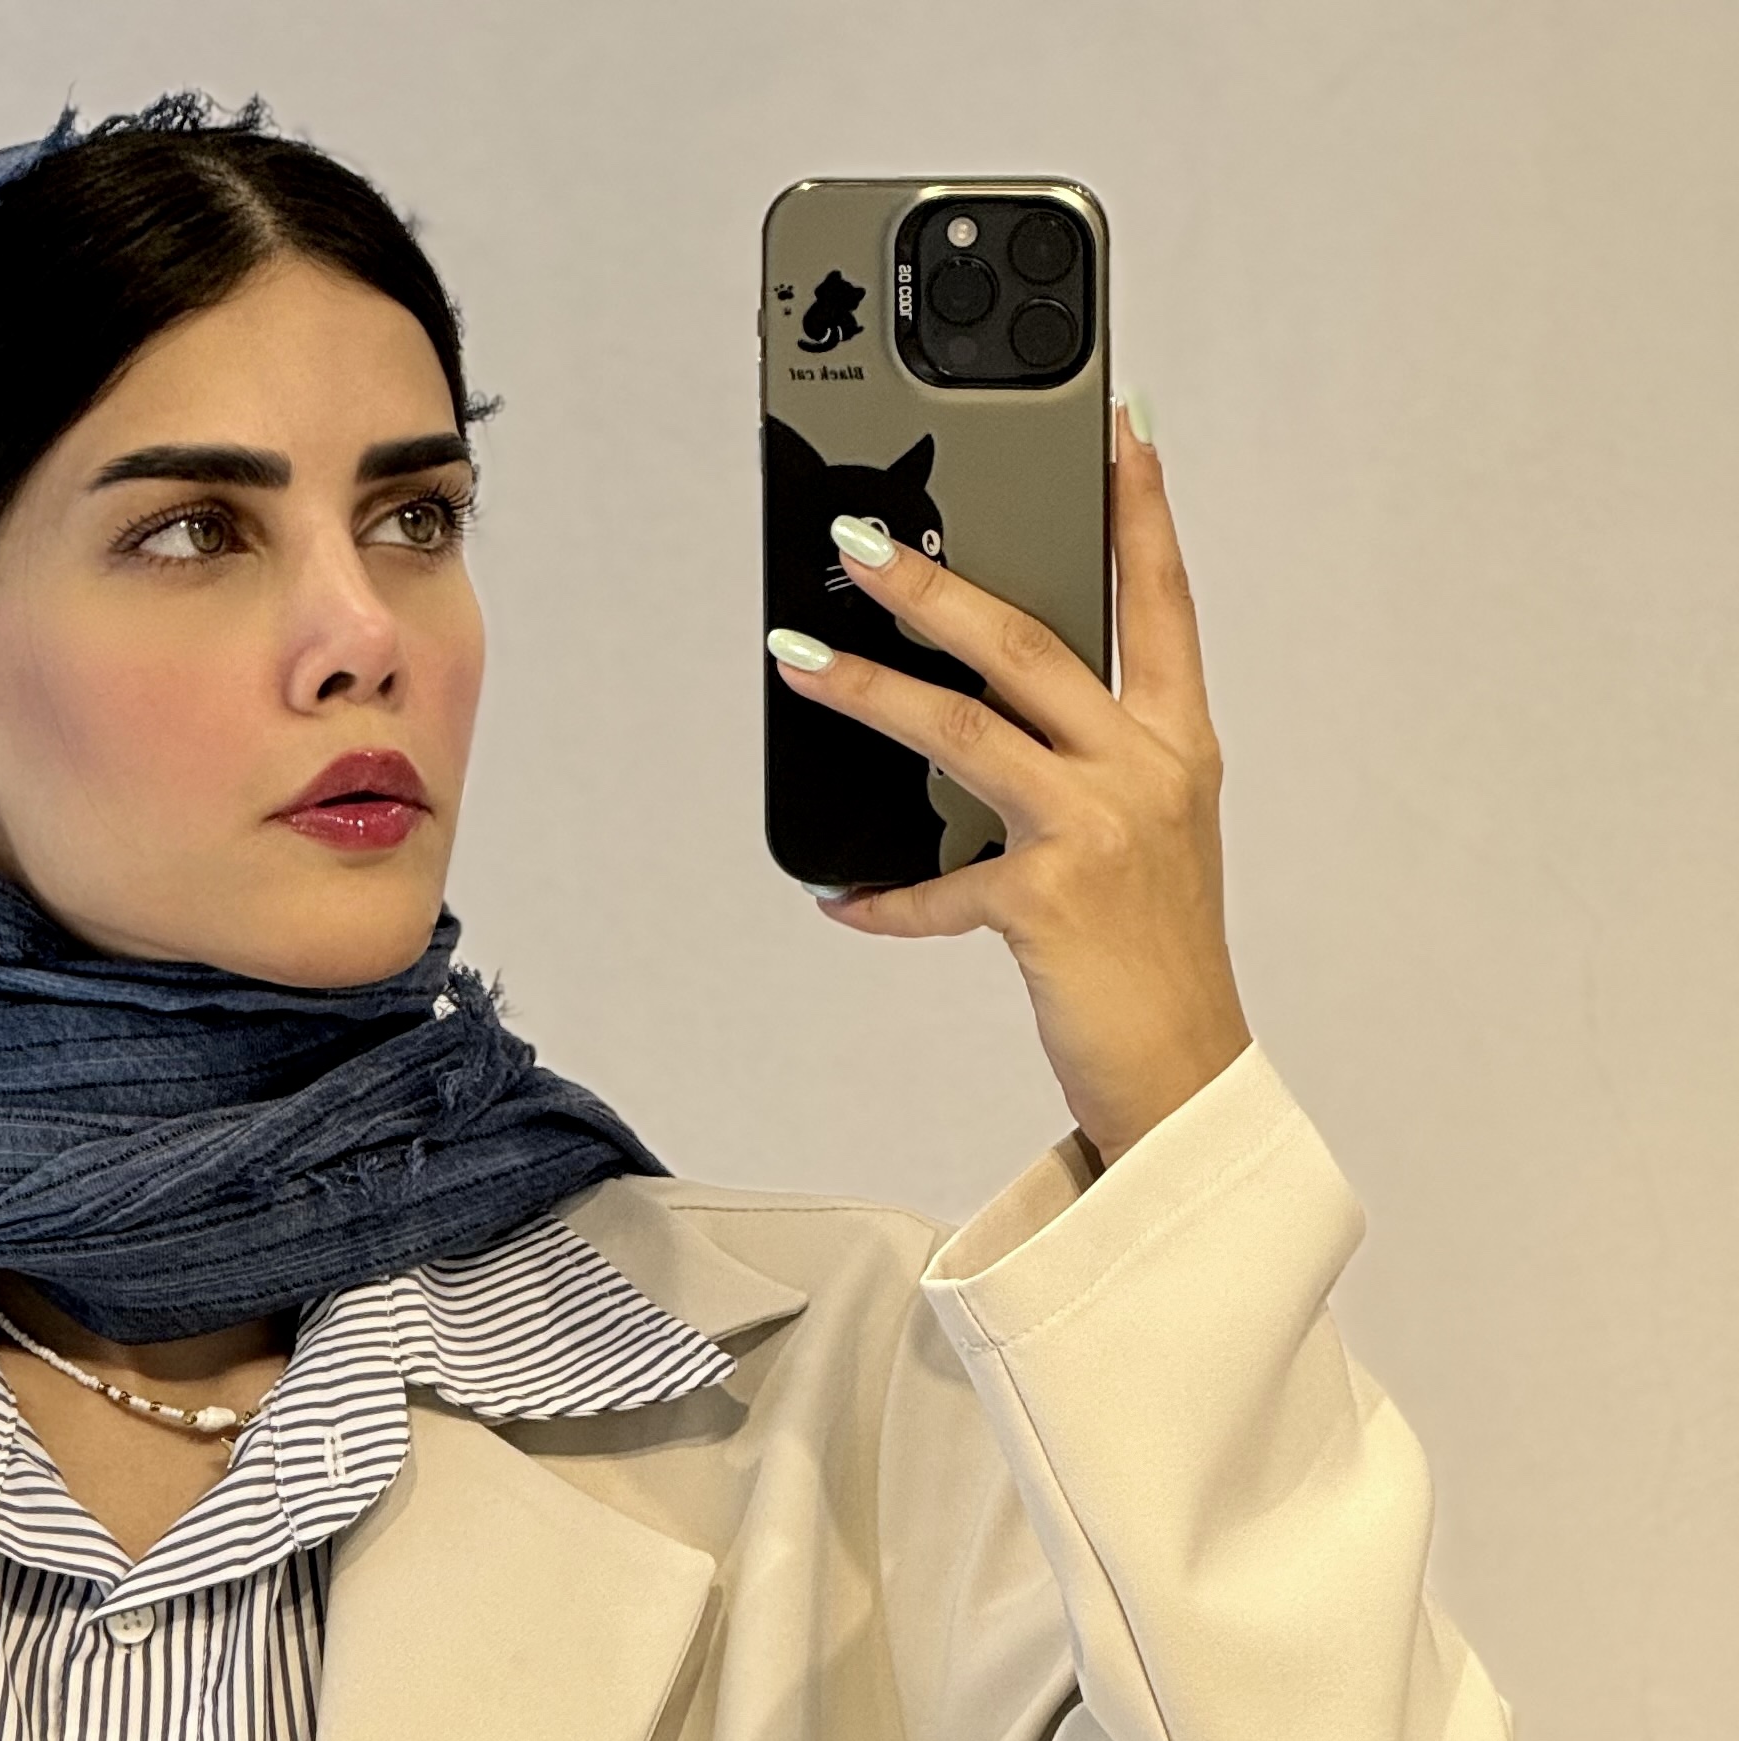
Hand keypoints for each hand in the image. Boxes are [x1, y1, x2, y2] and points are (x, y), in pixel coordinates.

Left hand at [767, 398, 1248, 1164]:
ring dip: (870, 691)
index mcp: (1177, 743)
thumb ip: (1091, 766)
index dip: (1141, 511)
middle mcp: (1144, 770)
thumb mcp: (1149, 838)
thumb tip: (1002, 723)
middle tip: (862, 544)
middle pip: (1031, 644)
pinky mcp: (1047, 901)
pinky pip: (939, 887)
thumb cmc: (1156, 958)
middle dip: (937, 586)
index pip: (1161, 601)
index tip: (1116, 428)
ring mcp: (1098, 830)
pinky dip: (885, 897)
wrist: (1184, 1071)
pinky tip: (839, 896)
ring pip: (965, 730)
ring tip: (798, 660)